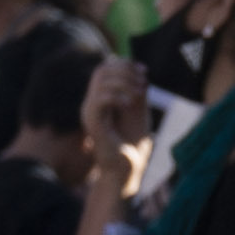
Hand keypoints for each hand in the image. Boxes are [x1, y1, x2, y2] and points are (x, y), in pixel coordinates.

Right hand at [68, 54, 151, 202]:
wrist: (126, 170)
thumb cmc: (133, 144)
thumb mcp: (139, 112)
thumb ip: (138, 92)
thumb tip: (140, 71)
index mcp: (101, 99)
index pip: (105, 69)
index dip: (125, 65)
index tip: (144, 71)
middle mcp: (92, 103)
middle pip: (102, 70)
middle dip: (125, 71)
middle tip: (143, 83)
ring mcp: (89, 112)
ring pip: (100, 81)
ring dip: (124, 82)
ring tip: (139, 94)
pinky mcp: (91, 122)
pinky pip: (99, 99)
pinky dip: (116, 96)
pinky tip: (129, 104)